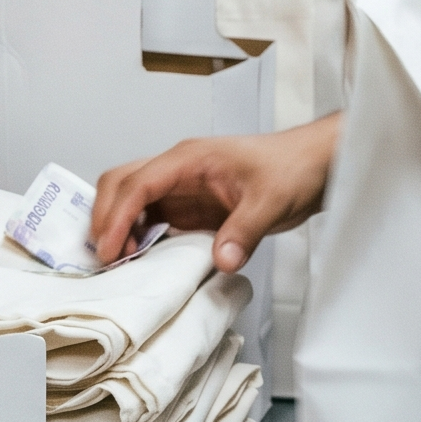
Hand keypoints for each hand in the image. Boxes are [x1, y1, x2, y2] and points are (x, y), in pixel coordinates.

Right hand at [91, 115, 340, 273]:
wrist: (315, 165)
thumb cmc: (293, 168)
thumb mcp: (272, 201)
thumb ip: (244, 231)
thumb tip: (221, 261)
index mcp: (190, 158)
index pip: (139, 183)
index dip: (118, 216)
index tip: (110, 249)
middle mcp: (179, 169)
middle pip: (122, 183)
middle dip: (105, 217)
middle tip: (106, 259)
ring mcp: (183, 186)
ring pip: (132, 199)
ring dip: (119, 227)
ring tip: (121, 263)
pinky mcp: (191, 204)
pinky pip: (152, 217)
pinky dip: (138, 235)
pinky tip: (142, 259)